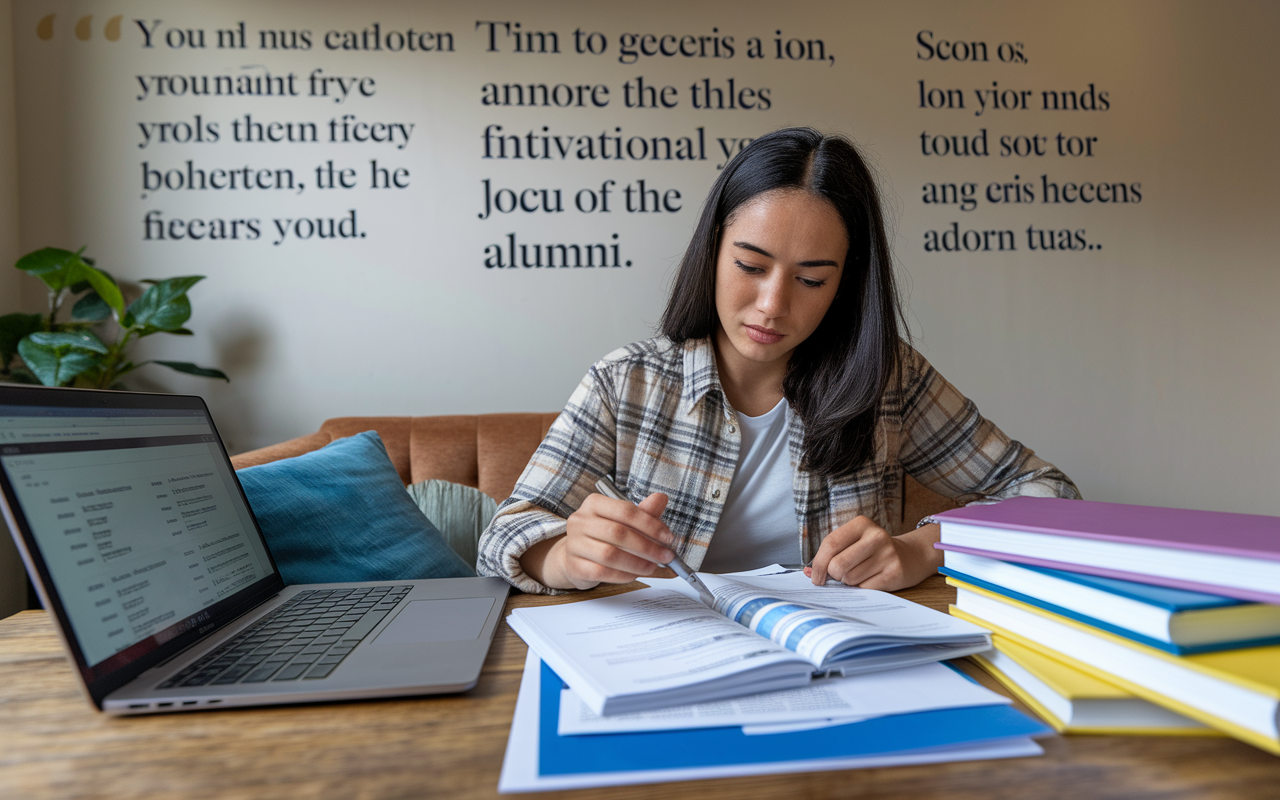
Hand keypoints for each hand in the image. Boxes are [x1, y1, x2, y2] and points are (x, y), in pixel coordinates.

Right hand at [520, 492, 675, 590]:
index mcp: (594, 503)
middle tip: (665, 556)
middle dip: (647, 546)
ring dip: (637, 563)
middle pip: (618, 533)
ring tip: (652, 567)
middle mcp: (580, 521)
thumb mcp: (623, 521)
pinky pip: (602, 572)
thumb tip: (661, 499)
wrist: (575, 556)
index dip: (650, 525)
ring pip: (610, 554)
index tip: (668, 538)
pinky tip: (635, 575)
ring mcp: (575, 544)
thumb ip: (642, 512)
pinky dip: (623, 575)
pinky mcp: (574, 566)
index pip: (626, 511)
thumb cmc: (602, 536)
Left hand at [804, 518, 942, 591]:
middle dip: (835, 576)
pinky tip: (872, 579)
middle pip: (838, 565)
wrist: (911, 555)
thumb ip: (831, 554)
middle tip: (842, 575)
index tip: (816, 577)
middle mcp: (876, 536)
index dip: (818, 564)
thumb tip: (807, 572)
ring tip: (862, 574)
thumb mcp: (854, 542)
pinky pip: (865, 588)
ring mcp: (887, 554)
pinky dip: (863, 588)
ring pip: (850, 579)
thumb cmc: (873, 550)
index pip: (830, 544)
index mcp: (861, 524)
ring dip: (850, 582)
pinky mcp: (894, 572)